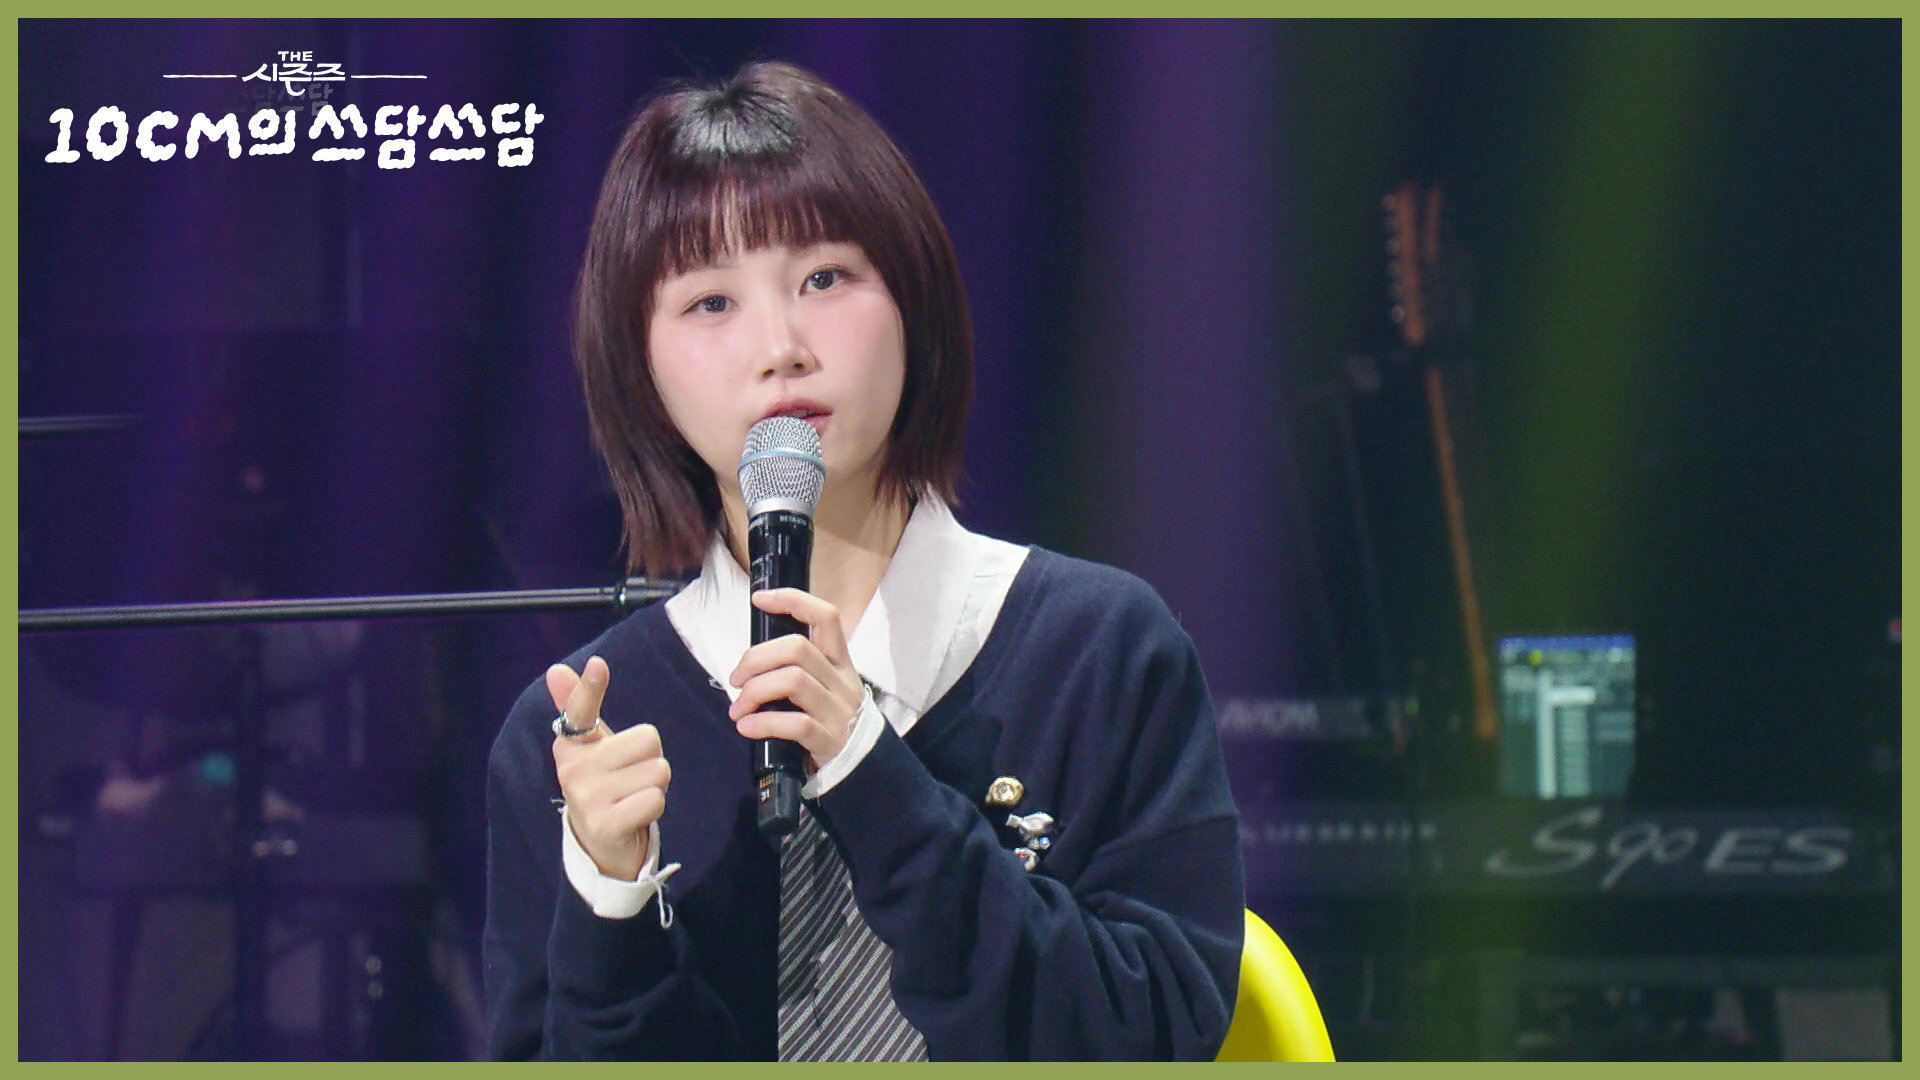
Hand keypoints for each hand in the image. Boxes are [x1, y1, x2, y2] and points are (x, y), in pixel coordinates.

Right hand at [549, 655, 670, 881]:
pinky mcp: (605, 824)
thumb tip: (556, 669)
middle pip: (649, 739)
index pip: (581, 709)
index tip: (598, 665)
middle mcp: (573, 769)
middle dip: (651, 759)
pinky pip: (655, 798)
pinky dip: (655, 806)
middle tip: (630, 779)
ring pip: (658, 770)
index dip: (590, 687)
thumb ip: (579, 706)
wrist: (599, 844)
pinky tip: (634, 815)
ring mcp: (587, 798)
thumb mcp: (594, 746)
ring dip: (655, 785)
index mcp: (570, 744)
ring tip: (632, 797)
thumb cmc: (604, 784)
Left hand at [728, 589, 865, 769]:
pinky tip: (747, 727)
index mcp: (840, 661)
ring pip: (793, 681)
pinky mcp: (830, 740)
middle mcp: (841, 681)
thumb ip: (800, 667)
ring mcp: (837, 711)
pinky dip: (763, 723)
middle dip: (756, 658)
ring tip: (737, 708)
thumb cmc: (833, 719)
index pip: (826, 617)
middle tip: (736, 678)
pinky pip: (795, 724)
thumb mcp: (826, 686)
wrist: (864, 765)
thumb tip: (753, 659)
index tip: (759, 599)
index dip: (792, 600)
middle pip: (797, 649)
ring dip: (754, 692)